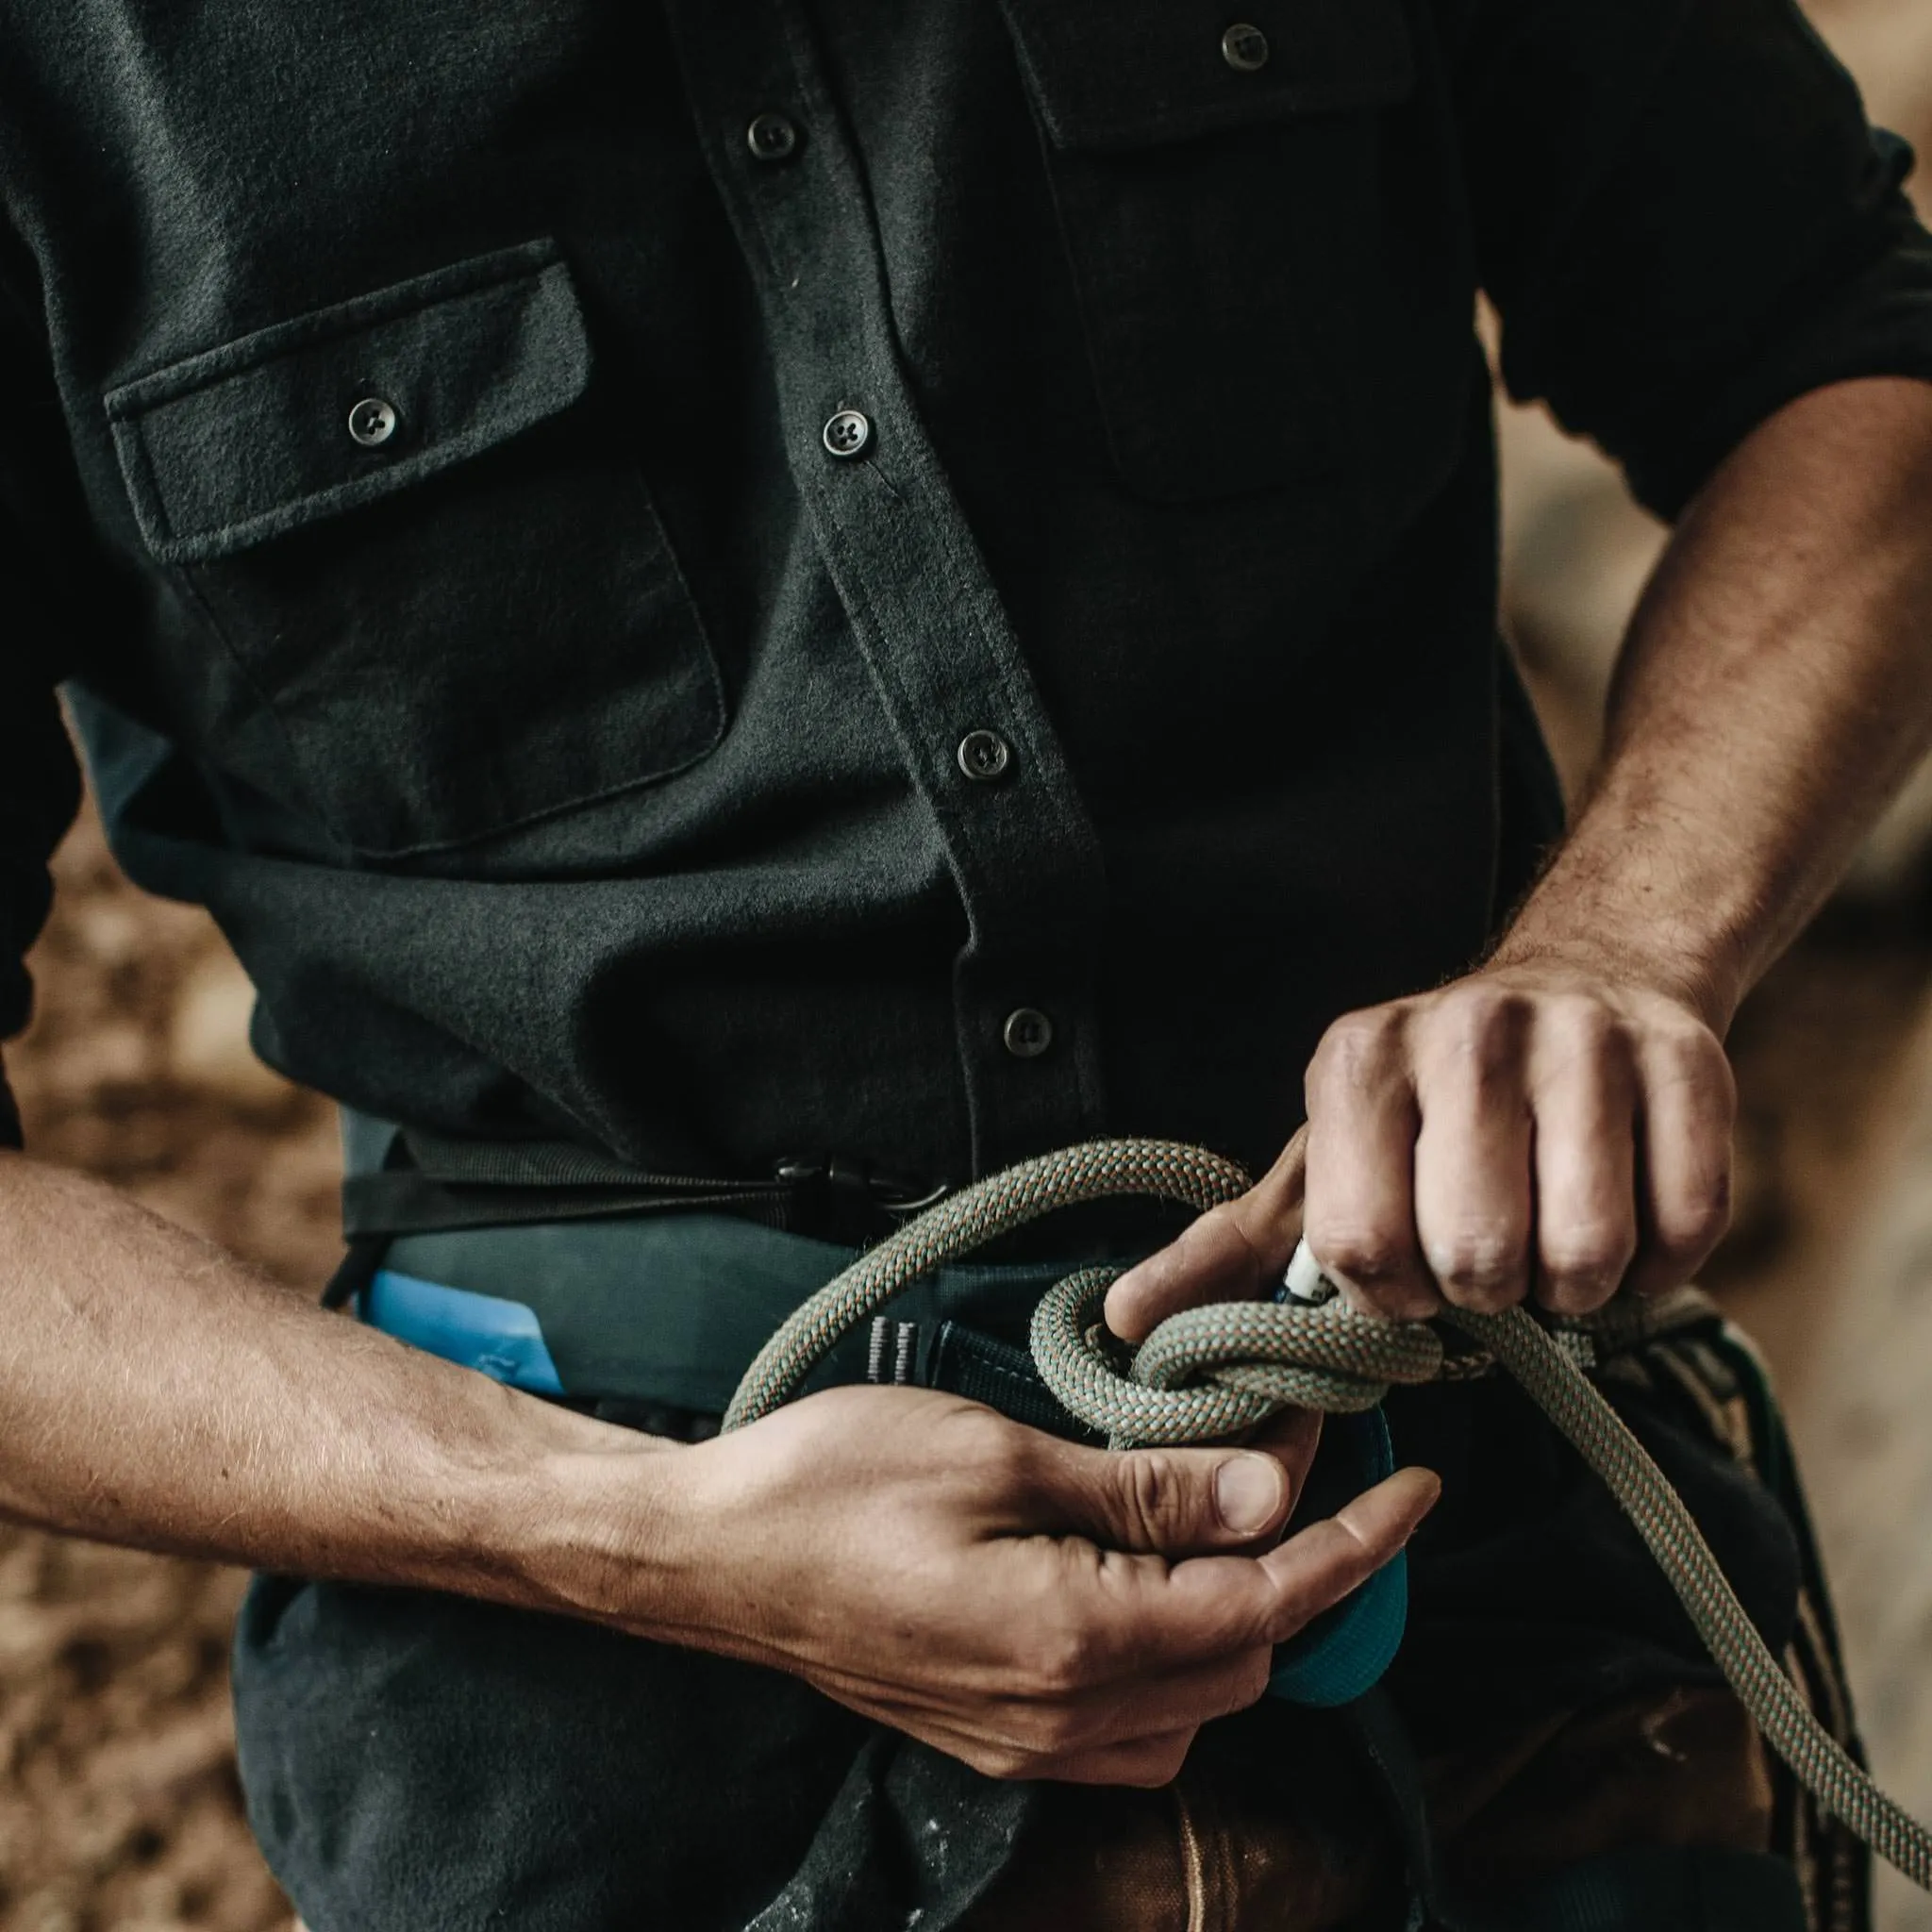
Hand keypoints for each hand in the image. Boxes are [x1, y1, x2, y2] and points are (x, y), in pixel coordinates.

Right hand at [622, 1386, 1435, 1785]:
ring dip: (1238, 1615)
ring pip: (1197, 1704)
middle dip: (1296, 1565)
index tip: (1419, 1490)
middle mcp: (1063, 1722)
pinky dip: (1177, 1659)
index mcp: (1072, 1642)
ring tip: (1230, 1512)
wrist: (709, 1555)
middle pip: (1244, 1661)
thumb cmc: (834, 1482)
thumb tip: (1270, 1495)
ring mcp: (1027, 1747)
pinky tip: (1154, 1583)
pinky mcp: (997, 1742)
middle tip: (1298, 1460)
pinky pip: (1135, 1730)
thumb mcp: (997, 1456)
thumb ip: (1144, 1492)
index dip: (1355, 1546)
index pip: (1263, 1603)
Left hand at [1107, 955, 1733, 1340]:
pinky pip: (1684, 1229)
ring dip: (1575, 1288)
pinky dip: (1657, 1265)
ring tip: (1553, 1242)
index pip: (1363, 1247)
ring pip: (1586, 1254)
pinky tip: (1625, 1220)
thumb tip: (1123, 1324)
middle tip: (1489, 1257)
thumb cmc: (1433, 1108)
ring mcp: (1584, 1038)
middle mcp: (1465, 1031)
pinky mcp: (1690, 1060)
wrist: (1585, 986)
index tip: (1410, 1273)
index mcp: (1358, 1058)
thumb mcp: (1321, 1162)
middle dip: (1487, 1295)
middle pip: (1477, 1259)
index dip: (1395, 1295)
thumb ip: (1230, 1251)